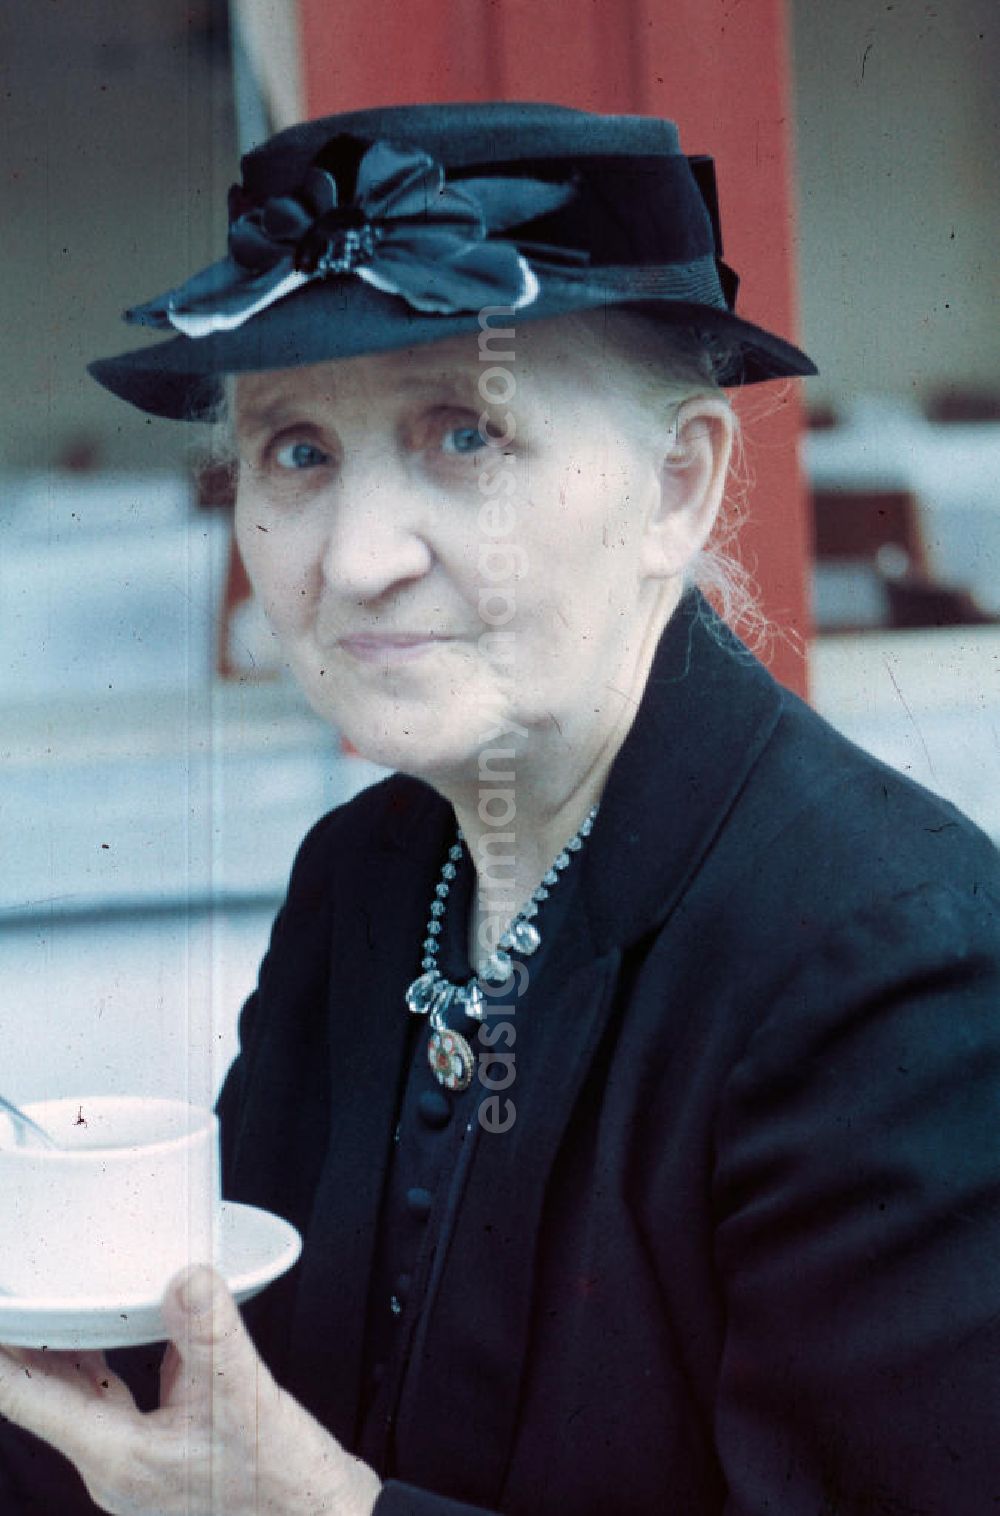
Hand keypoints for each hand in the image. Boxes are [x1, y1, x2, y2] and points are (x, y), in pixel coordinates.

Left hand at [0, 1266, 382, 1515]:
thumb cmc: (282, 1487)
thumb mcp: (245, 1397)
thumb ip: (211, 1332)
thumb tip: (185, 1278)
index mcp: (114, 1457)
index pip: (24, 1397)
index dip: (2, 1347)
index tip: (3, 1304)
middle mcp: (115, 1463)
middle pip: (45, 1393)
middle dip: (27, 1340)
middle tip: (24, 1289)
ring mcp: (139, 1460)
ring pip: (81, 1393)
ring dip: (67, 1347)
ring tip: (58, 1298)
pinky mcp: (167, 1450)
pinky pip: (122, 1396)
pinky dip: (115, 1357)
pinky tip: (137, 1324)